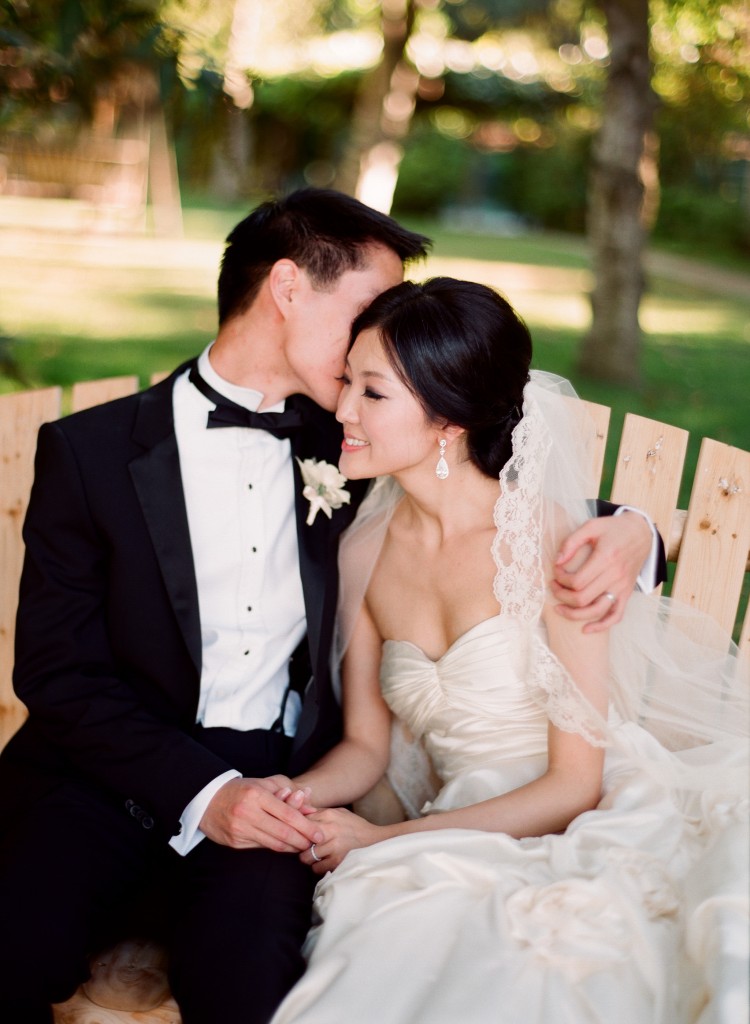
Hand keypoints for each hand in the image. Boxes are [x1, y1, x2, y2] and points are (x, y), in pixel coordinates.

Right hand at [199, 777, 323, 851]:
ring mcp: (240, 829)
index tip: (319, 833)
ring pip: (273, 844)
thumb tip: (309, 806)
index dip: (306, 826)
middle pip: (283, 833)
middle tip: (316, 844)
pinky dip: (276, 847)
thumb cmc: (241, 790)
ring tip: (304, 846)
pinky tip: (286, 846)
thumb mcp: (263, 784)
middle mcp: (247, 813)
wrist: (207, 799)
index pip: (288, 814)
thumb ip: (287, 793)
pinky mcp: (234, 842)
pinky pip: (261, 847)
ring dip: (292, 847)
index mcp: (256, 795)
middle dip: (303, 840)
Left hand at [298, 807, 382, 874]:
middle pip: (300, 837)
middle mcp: (329, 829)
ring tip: (314, 856)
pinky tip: (324, 863)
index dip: (295, 827)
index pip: (301, 819)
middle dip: (298, 844)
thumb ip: (320, 812)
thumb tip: (301, 811)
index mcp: (328, 815)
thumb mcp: (339, 813)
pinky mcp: (337, 861)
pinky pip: (316, 867)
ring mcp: (333, 846)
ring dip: (308, 858)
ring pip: (305, 856)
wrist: (377, 841)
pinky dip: (318, 867)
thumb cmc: (356, 827)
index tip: (295, 833)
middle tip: (302, 847)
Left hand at [551, 511, 651, 632]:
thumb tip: (557, 561)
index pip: (577, 581)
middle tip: (553, 587)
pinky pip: (616, 616)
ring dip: (574, 614)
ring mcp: (622, 587)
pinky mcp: (627, 593)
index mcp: (606, 558)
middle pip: (583, 598)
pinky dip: (601, 625)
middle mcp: (616, 575)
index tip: (556, 572)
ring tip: (559, 609)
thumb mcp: (591, 526)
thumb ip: (572, 542)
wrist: (641, 533)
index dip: (561, 580)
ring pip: (597, 610)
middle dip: (562, 596)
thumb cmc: (613, 529)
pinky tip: (586, 629)